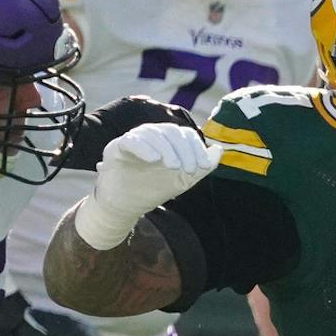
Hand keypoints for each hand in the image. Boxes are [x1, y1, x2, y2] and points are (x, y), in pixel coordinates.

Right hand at [73, 122, 221, 249]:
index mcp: (169, 141)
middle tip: (188, 169)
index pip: (185, 135)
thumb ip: (203, 166)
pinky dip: (143, 146)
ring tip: (173, 166)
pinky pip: (131, 140)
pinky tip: (153, 159)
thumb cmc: (154, 188)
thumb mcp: (184, 180)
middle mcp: (152, 136)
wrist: (126, 204)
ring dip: (166, 148)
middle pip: (171, 132)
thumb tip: (219, 150)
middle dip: (184, 150)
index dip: (196, 148)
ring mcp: (134, 139)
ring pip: (152, 133)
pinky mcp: (117, 147)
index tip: (201, 167)